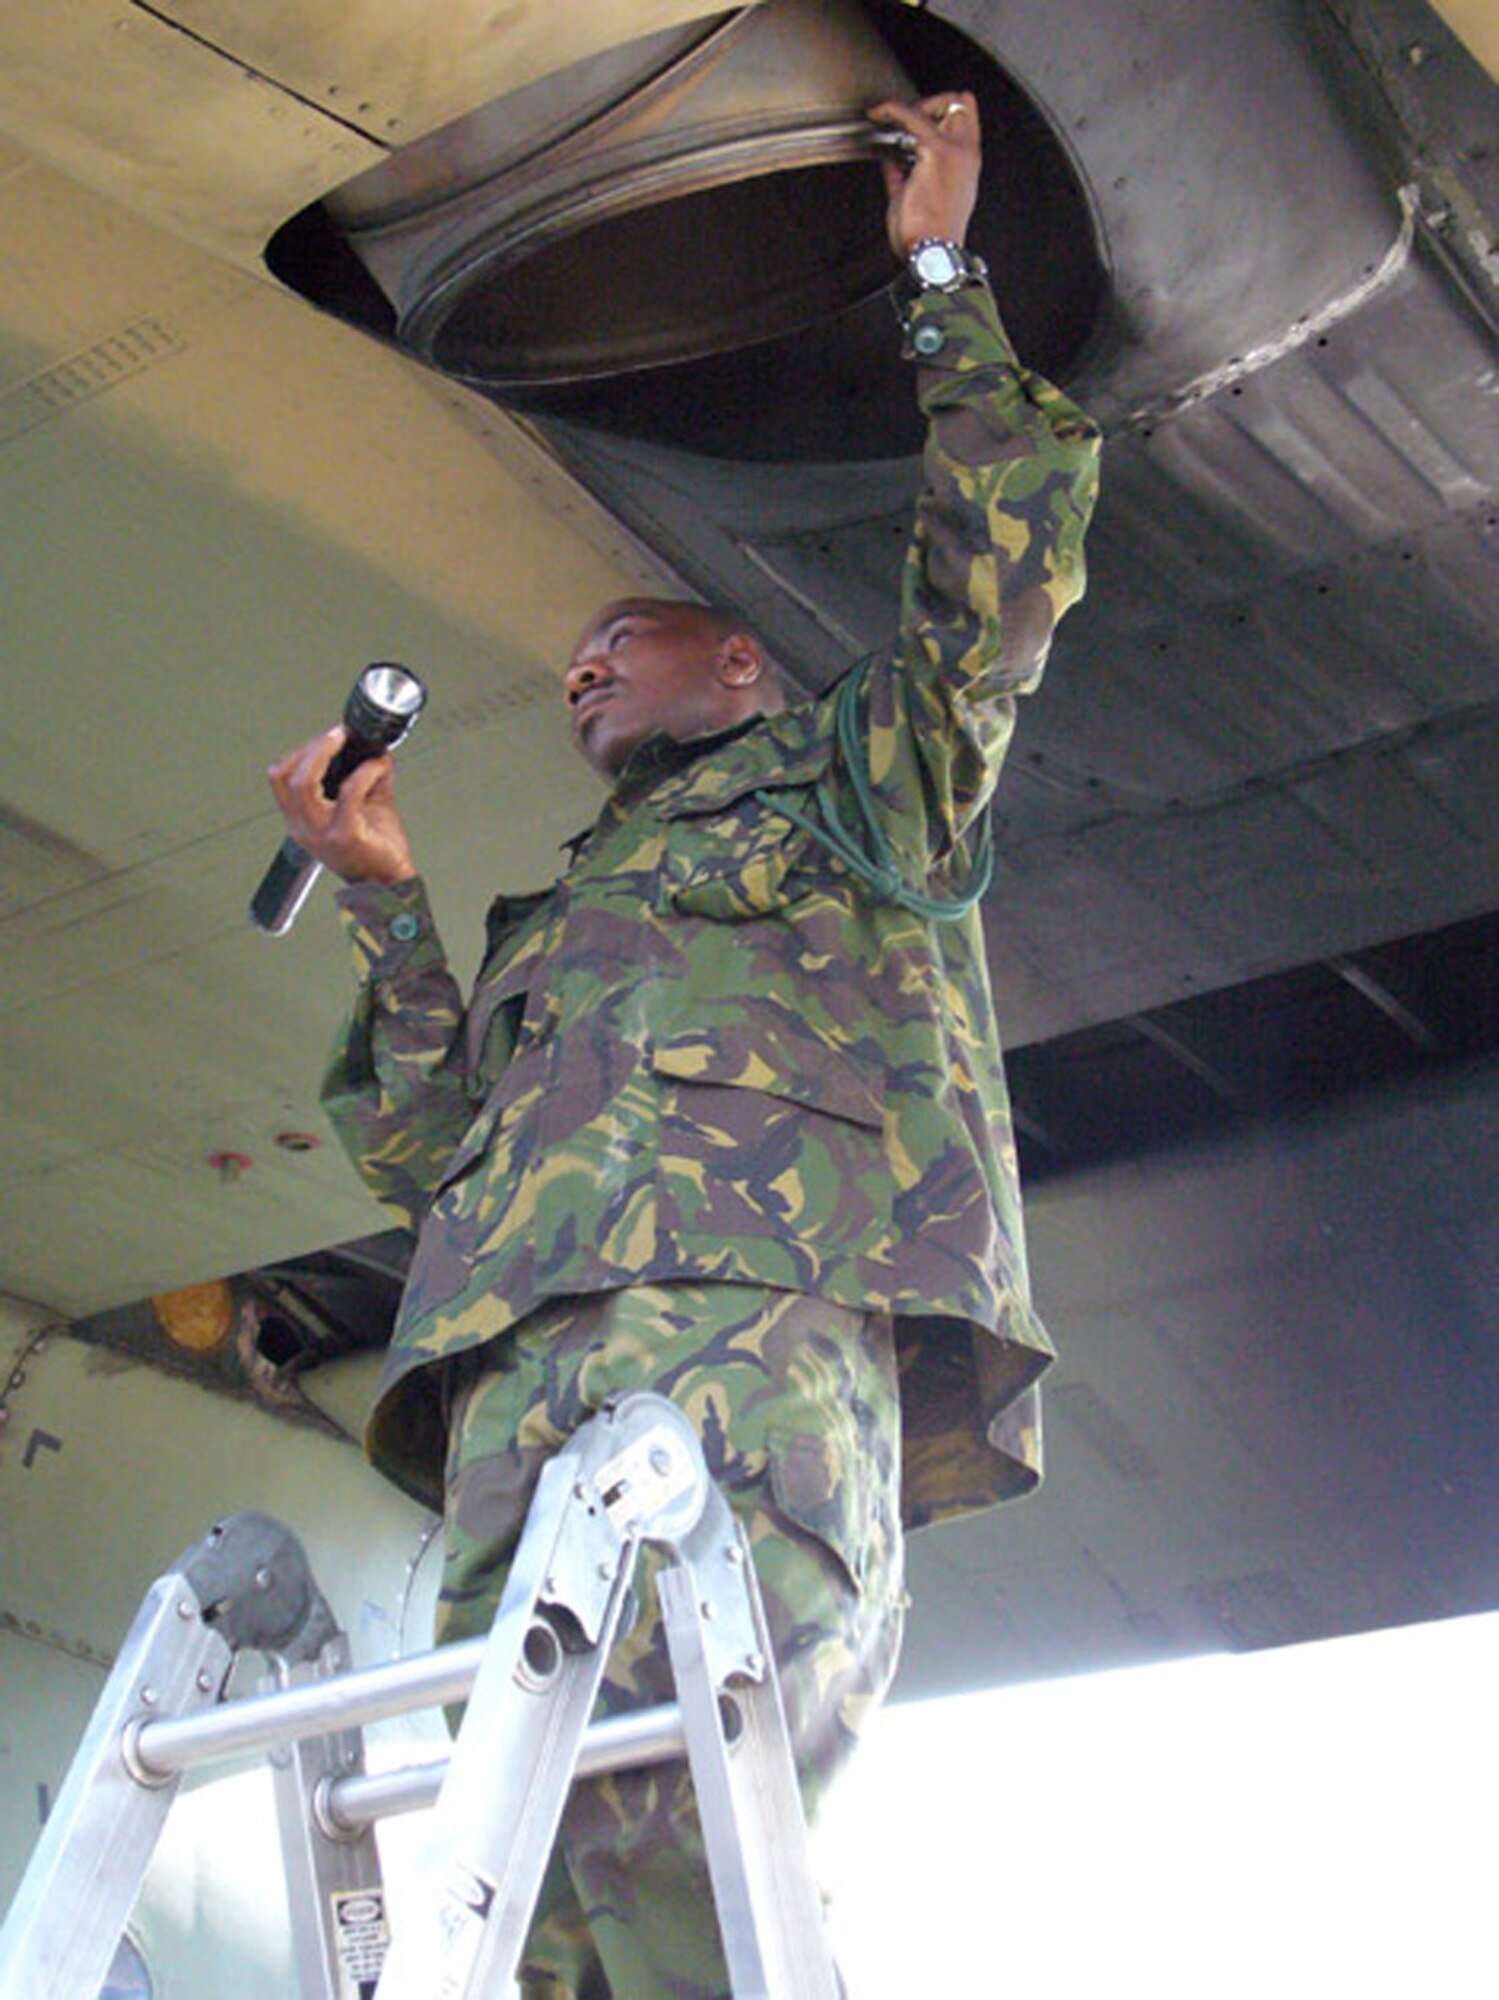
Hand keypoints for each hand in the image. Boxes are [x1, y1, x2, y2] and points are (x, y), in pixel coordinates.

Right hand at [266, 726, 416, 885]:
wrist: (390, 883)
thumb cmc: (375, 849)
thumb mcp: (364, 804)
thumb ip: (364, 774)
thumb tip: (373, 746)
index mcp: (301, 821)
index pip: (279, 779)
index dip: (299, 752)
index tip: (325, 738)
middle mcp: (304, 829)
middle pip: (286, 777)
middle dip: (312, 748)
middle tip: (337, 735)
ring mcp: (322, 833)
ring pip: (304, 783)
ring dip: (325, 753)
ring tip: (347, 742)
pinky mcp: (347, 835)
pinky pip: (349, 792)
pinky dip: (364, 771)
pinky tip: (377, 766)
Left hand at [866, 90, 981, 259]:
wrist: (932, 254)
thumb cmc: (926, 239)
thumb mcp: (915, 200)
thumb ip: (904, 176)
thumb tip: (891, 162)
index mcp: (966, 166)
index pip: (965, 118)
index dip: (940, 111)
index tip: (913, 122)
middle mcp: (967, 154)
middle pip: (960, 102)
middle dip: (931, 103)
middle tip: (903, 121)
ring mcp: (955, 151)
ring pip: (945, 101)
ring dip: (918, 104)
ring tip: (891, 118)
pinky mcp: (936, 153)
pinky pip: (913, 116)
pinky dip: (893, 110)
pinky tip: (878, 114)